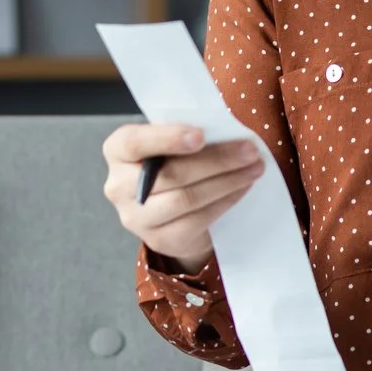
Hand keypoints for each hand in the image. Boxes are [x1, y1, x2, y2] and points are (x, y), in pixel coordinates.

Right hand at [102, 123, 264, 272]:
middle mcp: (117, 186)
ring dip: (227, 182)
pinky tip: (242, 188)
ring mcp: (135, 217)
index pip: (133, 142)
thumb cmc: (173, 162)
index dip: (166, 138)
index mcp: (117, 151)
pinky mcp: (158, 239)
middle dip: (216, 160)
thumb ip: (185, 135)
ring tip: (254, 168)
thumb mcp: (171, 143)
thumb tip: (225, 131)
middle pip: (170, 173)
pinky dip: (225, 201)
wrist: (171, 211)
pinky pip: (197, 220)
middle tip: (250, 150)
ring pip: (186, 198)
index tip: (201, 135)